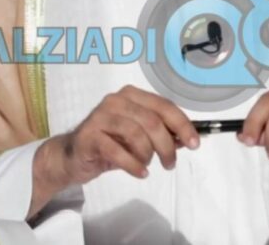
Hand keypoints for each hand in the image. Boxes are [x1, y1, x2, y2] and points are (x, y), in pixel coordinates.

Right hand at [28, 85, 197, 218]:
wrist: (73, 156)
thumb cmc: (110, 143)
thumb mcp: (140, 137)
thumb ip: (163, 134)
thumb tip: (188, 138)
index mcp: (132, 95)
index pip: (164, 106)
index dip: (183, 125)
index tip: (194, 144)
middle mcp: (116, 101)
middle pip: (153, 121)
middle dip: (167, 146)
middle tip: (170, 163)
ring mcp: (100, 116)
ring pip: (137, 135)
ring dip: (148, 155)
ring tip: (148, 166)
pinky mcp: (89, 136)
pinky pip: (118, 152)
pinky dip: (134, 165)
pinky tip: (140, 172)